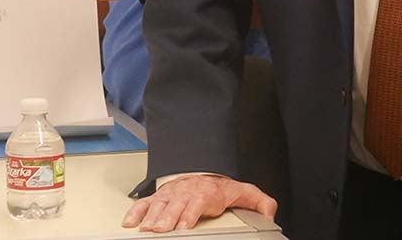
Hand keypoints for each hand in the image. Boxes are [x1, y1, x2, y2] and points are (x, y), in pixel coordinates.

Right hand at [122, 174, 275, 232]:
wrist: (204, 171)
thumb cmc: (220, 186)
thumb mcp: (243, 191)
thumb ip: (259, 202)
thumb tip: (270, 211)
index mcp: (207, 193)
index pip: (197, 203)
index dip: (189, 215)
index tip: (183, 226)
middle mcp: (187, 193)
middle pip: (175, 206)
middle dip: (166, 218)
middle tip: (159, 229)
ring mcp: (172, 195)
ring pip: (159, 205)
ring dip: (151, 217)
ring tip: (147, 228)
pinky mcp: (161, 197)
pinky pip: (146, 203)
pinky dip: (136, 211)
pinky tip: (131, 222)